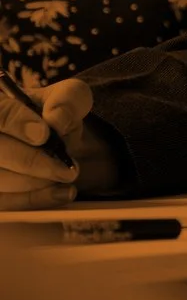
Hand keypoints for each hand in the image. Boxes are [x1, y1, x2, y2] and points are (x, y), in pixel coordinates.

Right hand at [0, 77, 122, 208]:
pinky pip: (4, 202)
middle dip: (31, 162)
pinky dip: (32, 200)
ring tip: (67, 177)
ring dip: (34, 184)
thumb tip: (56, 119)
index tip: (44, 135)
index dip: (16, 123)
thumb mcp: (68, 97)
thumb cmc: (54, 115)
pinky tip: (60, 194)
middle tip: (65, 168)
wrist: (55, 140)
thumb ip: (66, 100)